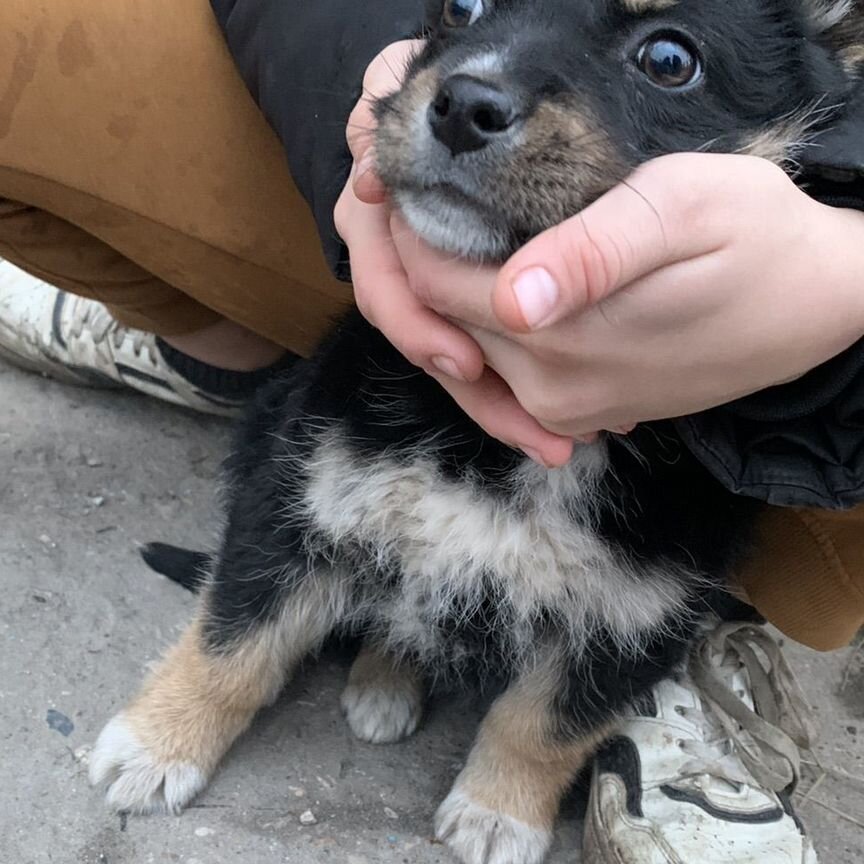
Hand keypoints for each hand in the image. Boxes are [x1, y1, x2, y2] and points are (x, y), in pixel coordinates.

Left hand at [338, 47, 863, 468]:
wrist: (812, 305)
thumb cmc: (754, 237)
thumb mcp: (681, 211)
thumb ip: (591, 252)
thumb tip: (515, 296)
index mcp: (561, 335)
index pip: (436, 288)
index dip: (415, 236)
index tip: (418, 191)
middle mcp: (552, 390)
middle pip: (446, 325)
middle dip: (432, 267)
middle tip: (447, 207)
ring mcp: (565, 411)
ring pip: (470, 354)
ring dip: (459, 303)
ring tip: (481, 243)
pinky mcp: (582, 415)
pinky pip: (504, 379)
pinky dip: (493, 338)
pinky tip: (518, 296)